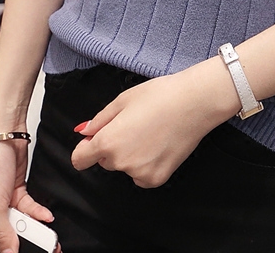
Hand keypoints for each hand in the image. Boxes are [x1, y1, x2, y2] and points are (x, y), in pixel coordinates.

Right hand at [0, 140, 55, 252]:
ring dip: (32, 230)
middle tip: (36, 250)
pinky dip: (38, 213)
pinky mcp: (16, 192)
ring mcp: (3, 202)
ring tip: (47, 239)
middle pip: (1, 238)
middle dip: (16, 246)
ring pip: (18, 224)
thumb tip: (9, 252)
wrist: (6, 135)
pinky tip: (46, 217)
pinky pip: (28, 208)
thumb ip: (2, 229)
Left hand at [70, 64, 237, 187]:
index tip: (94, 140)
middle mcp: (121, 162)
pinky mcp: (157, 179)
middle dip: (113, 146)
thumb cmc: (161, 95)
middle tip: (134, 125)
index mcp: (108, 141)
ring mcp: (140, 173)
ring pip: (125, 167)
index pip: (80, 159)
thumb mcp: (123, 99)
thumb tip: (84, 132)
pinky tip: (158, 144)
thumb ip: (100, 120)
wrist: (195, 102)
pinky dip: (146, 164)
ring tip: (150, 131)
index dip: (85, 148)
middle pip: (105, 161)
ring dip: (131, 155)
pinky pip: (141, 175)